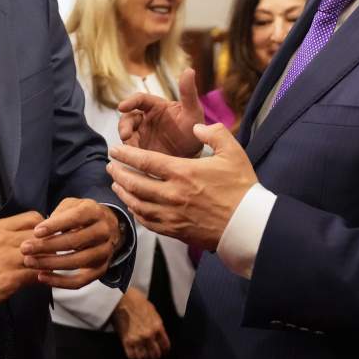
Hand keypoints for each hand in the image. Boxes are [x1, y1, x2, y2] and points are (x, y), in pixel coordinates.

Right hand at [0, 211, 42, 321]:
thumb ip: (3, 236)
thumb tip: (22, 237)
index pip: (34, 218)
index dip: (45, 228)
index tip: (46, 237)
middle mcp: (5, 240)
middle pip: (43, 235)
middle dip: (52, 244)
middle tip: (54, 254)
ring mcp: (8, 259)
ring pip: (44, 253)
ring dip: (50, 261)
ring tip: (50, 268)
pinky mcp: (10, 279)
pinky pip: (38, 274)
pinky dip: (44, 277)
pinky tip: (42, 281)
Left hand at [20, 198, 119, 287]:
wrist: (108, 227)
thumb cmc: (82, 215)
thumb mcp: (72, 205)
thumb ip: (58, 214)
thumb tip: (41, 231)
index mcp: (94, 212)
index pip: (76, 218)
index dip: (55, 225)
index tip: (36, 232)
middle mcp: (103, 231)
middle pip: (75, 241)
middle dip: (47, 246)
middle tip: (25, 248)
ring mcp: (104, 252)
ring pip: (77, 262)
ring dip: (51, 264)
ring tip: (30, 262)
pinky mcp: (100, 269)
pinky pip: (80, 281)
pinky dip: (60, 282)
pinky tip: (42, 276)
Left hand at [108, 122, 256, 250]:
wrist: (248, 225)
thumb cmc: (241, 187)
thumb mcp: (232, 151)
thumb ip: (214, 133)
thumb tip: (196, 128)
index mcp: (183, 172)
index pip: (145, 161)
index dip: (126, 154)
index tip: (114, 150)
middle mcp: (172, 194)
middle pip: (135, 183)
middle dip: (119, 173)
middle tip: (110, 166)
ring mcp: (172, 215)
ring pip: (137, 204)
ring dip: (123, 193)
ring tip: (116, 185)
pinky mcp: (176, 231)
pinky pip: (148, 222)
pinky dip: (136, 212)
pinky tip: (133, 207)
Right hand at [111, 287, 169, 358]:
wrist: (123, 298)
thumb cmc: (138, 302)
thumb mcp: (154, 313)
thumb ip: (157, 326)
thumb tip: (159, 337)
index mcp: (158, 327)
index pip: (165, 346)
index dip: (164, 349)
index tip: (161, 350)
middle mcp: (149, 335)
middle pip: (155, 354)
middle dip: (154, 355)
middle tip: (151, 353)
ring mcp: (137, 339)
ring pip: (144, 358)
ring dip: (144, 357)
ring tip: (143, 354)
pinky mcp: (126, 341)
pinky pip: (131, 356)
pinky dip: (134, 357)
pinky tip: (134, 352)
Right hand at [117, 68, 204, 157]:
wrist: (194, 158)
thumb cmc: (194, 131)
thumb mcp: (193, 112)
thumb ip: (188, 92)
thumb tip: (189, 69)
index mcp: (156, 106)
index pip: (139, 99)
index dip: (130, 101)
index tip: (121, 106)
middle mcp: (146, 119)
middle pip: (128, 117)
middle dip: (124, 125)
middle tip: (126, 135)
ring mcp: (141, 135)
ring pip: (126, 133)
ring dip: (125, 140)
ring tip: (130, 148)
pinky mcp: (139, 150)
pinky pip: (129, 150)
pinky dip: (128, 153)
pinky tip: (132, 158)